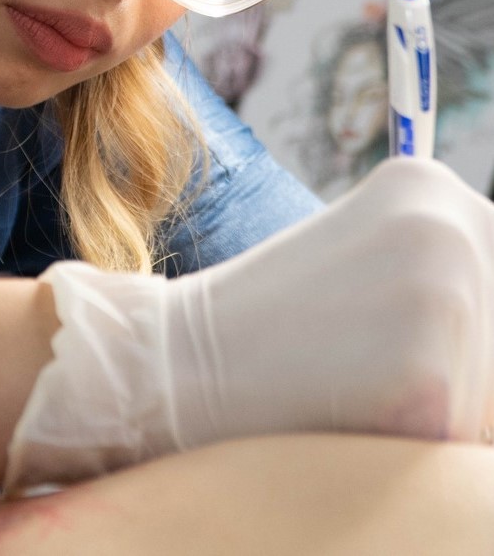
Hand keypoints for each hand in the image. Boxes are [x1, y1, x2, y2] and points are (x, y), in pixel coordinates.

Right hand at [5, 158, 493, 493]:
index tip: (396, 336)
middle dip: (464, 370)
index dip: (467, 328)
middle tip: (366, 363)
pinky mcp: (430, 381)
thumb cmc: (270, 323)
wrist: (171, 362)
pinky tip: (348, 414)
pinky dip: (414, 446)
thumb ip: (451, 273)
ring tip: (357, 386)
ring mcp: (443, 297)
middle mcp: (453, 225)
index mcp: (434, 188)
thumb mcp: (368, 258)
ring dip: (446, 410)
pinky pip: (463, 442)